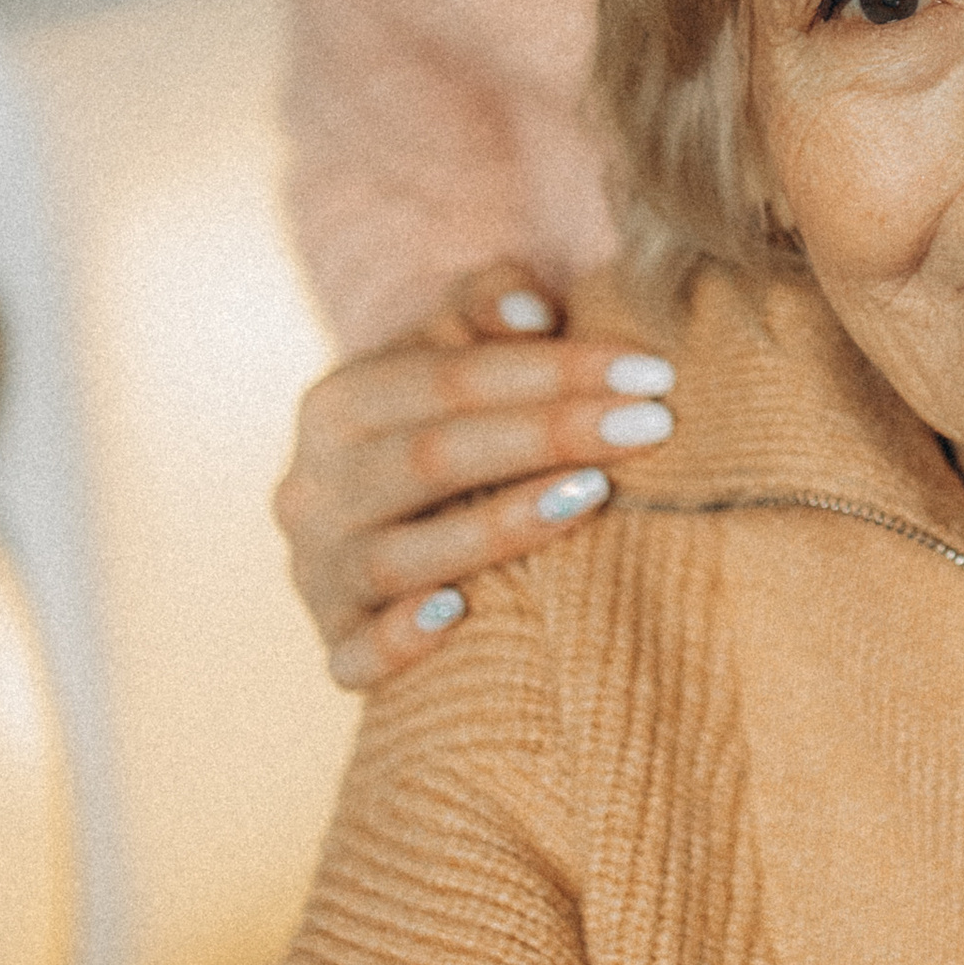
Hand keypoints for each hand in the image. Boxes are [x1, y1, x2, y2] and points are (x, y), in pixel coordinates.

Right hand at [275, 262, 676, 689]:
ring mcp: (318, 575)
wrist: (390, 519)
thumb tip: (532, 312)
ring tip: (594, 496)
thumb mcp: (455, 352)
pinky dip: (399, 640)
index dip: (552, 370)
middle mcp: (312, 489)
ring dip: (499, 528)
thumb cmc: (449, 425)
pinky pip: (354, 656)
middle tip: (651, 427)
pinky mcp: (333, 648)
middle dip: (548, 436)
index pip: (449, 378)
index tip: (650, 372)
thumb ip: (485, 308)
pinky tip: (460, 617)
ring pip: (400, 556)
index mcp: (338, 404)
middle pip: (431, 457)